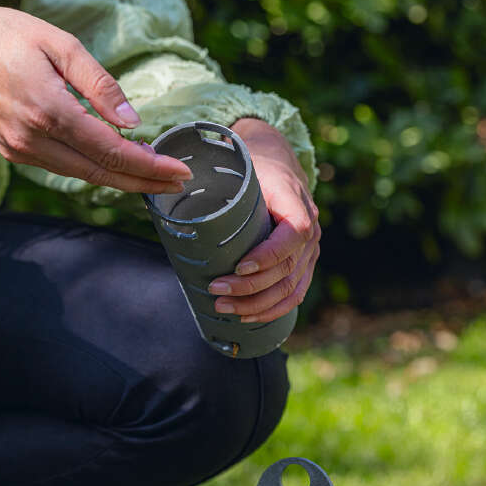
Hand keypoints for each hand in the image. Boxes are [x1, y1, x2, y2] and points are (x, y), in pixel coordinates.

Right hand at [0, 0, 191, 193]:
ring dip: (121, 179)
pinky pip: (63, 168)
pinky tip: (116, 164)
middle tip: (178, 184)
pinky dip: (93, 170)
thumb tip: (133, 120)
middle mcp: (33, 139)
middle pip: (101, 174)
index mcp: (49, 110)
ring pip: (82, 176)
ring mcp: (20, 150)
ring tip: (156, 176)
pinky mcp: (13, 151)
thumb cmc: (4, 34)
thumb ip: (99, 83)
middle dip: (143, 182)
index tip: (180, 169)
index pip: (111, 151)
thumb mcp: (60, 43)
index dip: (149, 164)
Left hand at [207, 118, 319, 321]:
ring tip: (224, 307)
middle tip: (216, 291)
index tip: (238, 267)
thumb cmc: (255, 171)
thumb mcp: (243, 170)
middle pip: (286, 268)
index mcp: (296, 202)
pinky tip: (248, 317)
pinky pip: (294, 295)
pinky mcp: (304, 267)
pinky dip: (271, 310)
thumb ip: (224, 185)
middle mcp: (310, 230)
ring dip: (256, 305)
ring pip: (290, 288)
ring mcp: (310, 251)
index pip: (294, 234)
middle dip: (250, 287)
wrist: (280, 168)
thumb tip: (174, 194)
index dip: (268, 255)